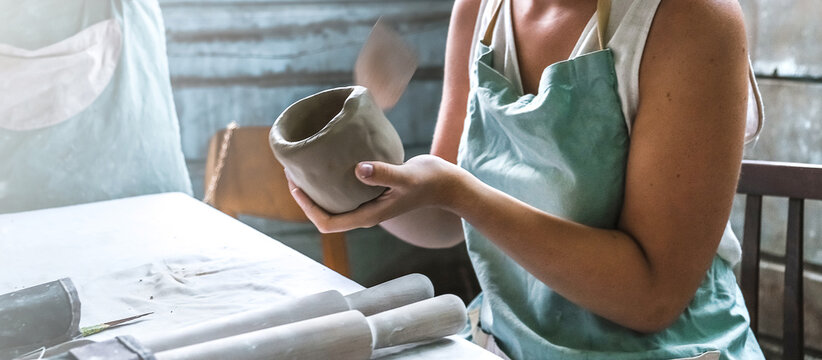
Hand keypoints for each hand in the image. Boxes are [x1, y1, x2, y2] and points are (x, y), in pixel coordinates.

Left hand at [286, 155, 462, 232]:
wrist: (447, 184)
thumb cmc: (429, 181)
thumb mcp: (406, 176)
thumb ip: (384, 174)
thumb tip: (358, 169)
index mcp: (368, 216)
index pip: (328, 223)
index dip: (307, 208)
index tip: (295, 185)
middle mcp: (364, 213)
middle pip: (324, 213)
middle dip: (304, 196)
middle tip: (291, 169)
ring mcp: (368, 203)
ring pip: (333, 201)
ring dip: (316, 187)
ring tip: (303, 163)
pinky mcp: (372, 191)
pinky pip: (344, 190)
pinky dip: (331, 178)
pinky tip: (328, 158)